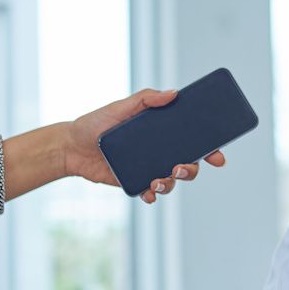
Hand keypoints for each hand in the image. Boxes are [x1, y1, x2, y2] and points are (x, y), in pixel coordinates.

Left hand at [64, 88, 226, 203]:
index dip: (210, 149)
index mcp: (162, 133)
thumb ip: (146, 98)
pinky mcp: (134, 182)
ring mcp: (148, 168)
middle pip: (188, 165)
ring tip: (157, 181)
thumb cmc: (96, 123)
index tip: (217, 156)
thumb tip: (173, 93)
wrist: (71, 146)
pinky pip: (150, 194)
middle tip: (179, 167)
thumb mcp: (120, 106)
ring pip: (171, 181)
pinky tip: (148, 193)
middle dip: (191, 170)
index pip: (192, 141)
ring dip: (170, 184)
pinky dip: (152, 196)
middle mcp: (159, 152)